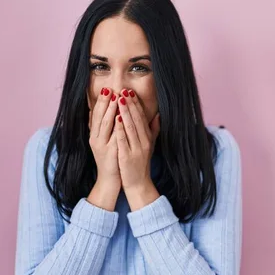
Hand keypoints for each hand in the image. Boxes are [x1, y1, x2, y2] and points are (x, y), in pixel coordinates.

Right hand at [87, 87, 120, 209]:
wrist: (109, 180)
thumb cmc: (109, 159)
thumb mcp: (104, 141)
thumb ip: (103, 127)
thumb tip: (100, 112)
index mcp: (94, 135)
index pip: (95, 114)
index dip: (100, 101)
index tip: (106, 89)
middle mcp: (95, 138)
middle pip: (98, 116)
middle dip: (104, 102)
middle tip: (109, 88)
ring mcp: (102, 145)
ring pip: (104, 124)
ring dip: (110, 110)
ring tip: (115, 98)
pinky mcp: (110, 152)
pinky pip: (113, 137)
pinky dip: (116, 126)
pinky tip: (120, 118)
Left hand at [115, 88, 160, 209]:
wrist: (139, 184)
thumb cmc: (142, 164)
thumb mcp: (150, 146)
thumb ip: (154, 130)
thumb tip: (158, 115)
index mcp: (148, 138)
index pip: (142, 118)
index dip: (136, 105)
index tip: (130, 92)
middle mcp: (144, 142)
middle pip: (137, 120)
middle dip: (130, 104)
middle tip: (124, 90)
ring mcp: (136, 149)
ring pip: (130, 128)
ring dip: (125, 113)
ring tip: (119, 100)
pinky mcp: (127, 157)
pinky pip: (123, 141)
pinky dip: (120, 130)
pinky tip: (116, 120)